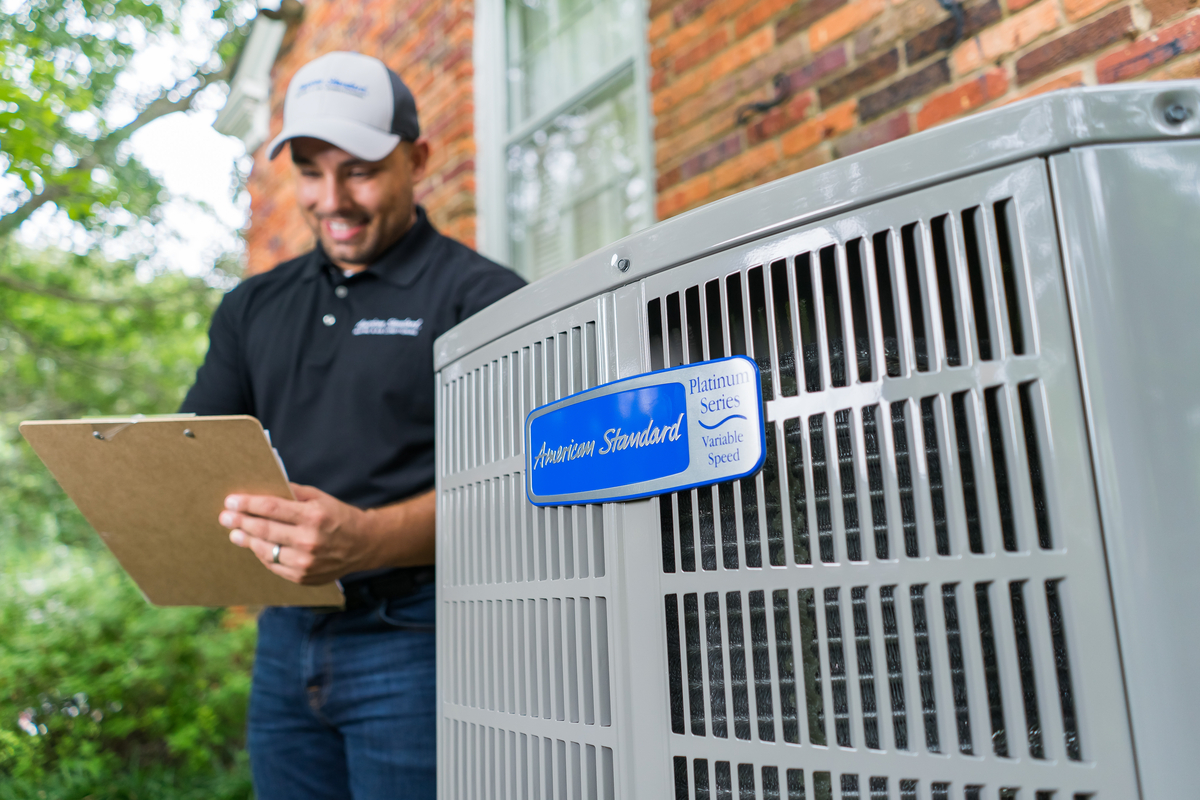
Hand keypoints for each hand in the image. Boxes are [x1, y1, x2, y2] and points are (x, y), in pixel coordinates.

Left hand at [219, 483, 375, 584]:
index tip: (231, 501)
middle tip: (225, 517)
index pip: (271, 508)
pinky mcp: (303, 577)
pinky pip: (274, 566)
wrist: (364, 545)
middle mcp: (309, 541)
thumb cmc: (339, 517)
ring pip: (265, 550)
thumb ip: (292, 494)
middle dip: (240, 522)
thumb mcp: (320, 498)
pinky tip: (255, 546)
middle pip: (264, 530)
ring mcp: (305, 562)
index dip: (248, 504)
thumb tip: (263, 490)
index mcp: (313, 517)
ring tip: (234, 533)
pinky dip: (262, 554)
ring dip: (246, 540)